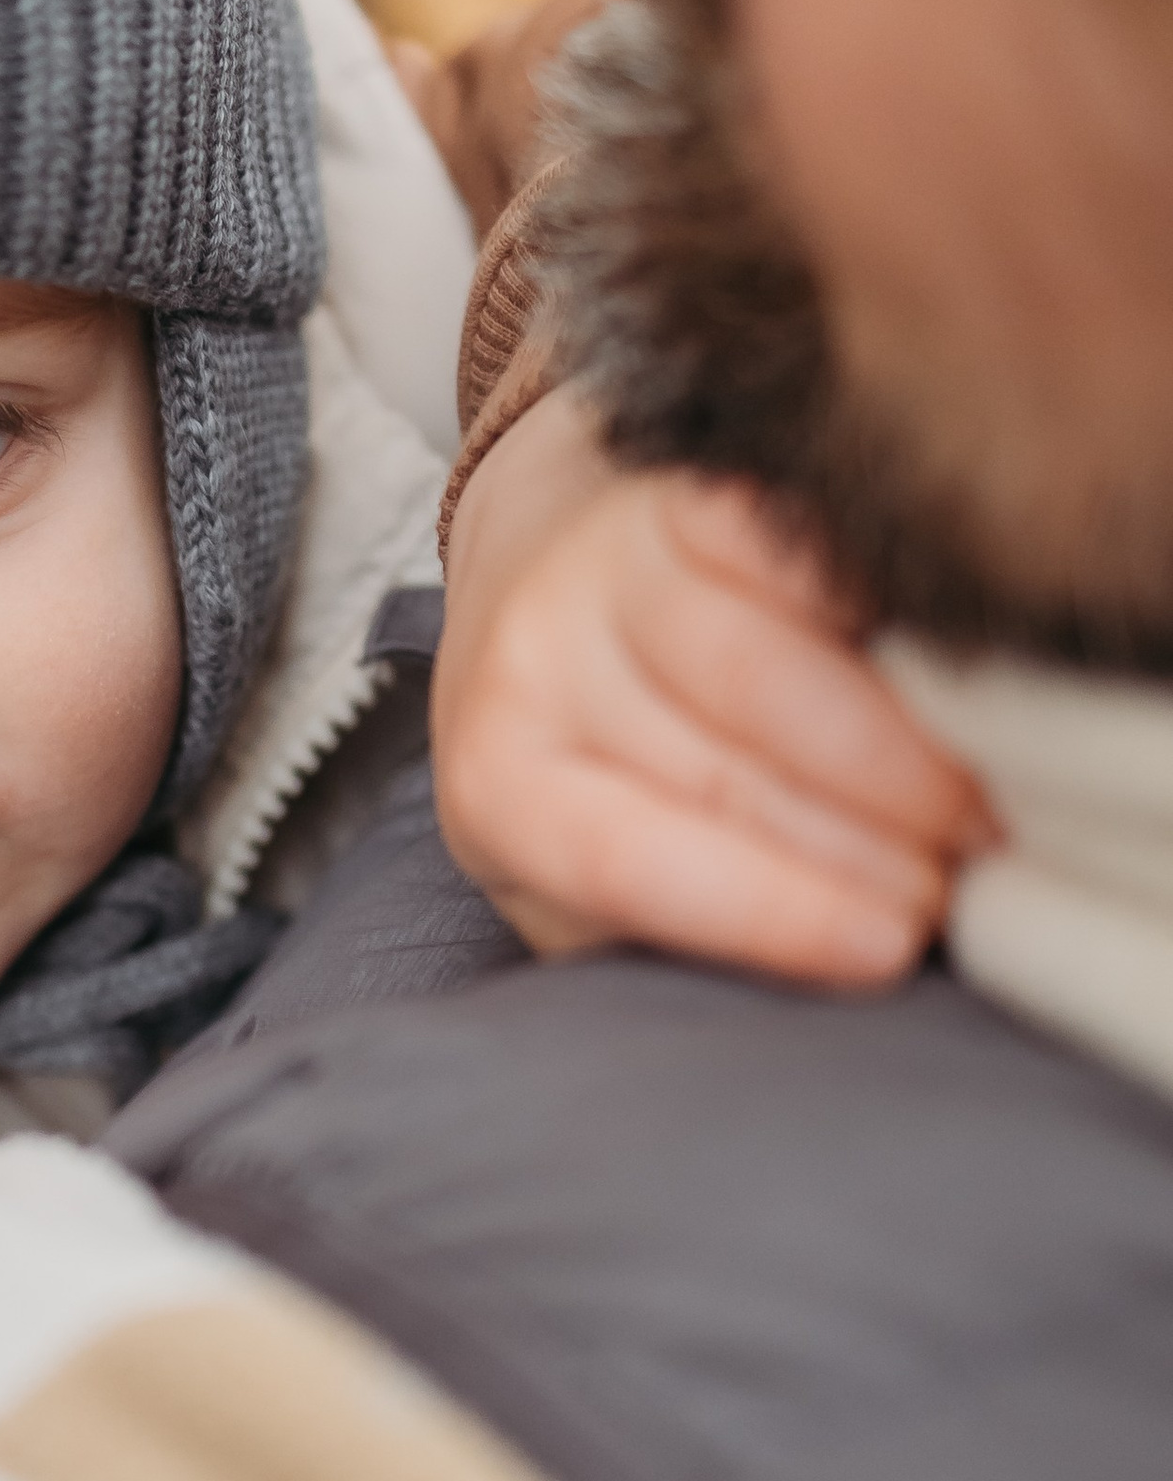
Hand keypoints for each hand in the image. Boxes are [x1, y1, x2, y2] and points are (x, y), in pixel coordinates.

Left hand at [434, 387, 994, 984]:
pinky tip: (946, 668)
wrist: (537, 572)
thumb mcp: (569, 880)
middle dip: (870, 842)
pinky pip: (802, 555)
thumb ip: (655, 934)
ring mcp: (613, 561)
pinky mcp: (694, 491)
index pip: (629, 858)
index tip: (889, 948)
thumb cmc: (584, 763)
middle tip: (966, 886)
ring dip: (901, 746)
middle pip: (723, 766)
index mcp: (498, 783)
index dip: (772, 910)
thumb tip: (797, 989)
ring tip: (980, 803)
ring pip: (771, 665)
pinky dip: (880, 613)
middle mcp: (532, 661)